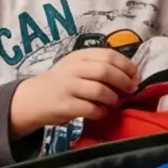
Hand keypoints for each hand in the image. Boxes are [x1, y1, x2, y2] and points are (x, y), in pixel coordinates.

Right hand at [10, 47, 136, 136]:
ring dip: (113, 98)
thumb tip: (130, 76)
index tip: (135, 76)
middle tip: (130, 90)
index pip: (109, 55)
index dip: (127, 66)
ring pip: (100, 90)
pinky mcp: (64, 105)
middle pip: (106, 71)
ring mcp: (67, 87)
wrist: (32, 99)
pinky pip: (90, 108)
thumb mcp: (76, 67)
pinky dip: (100, 112)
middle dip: (124, 81)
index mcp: (79, 56)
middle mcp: (72, 69)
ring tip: (114, 102)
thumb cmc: (61, 83)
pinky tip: (100, 112)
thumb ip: (98, 66)